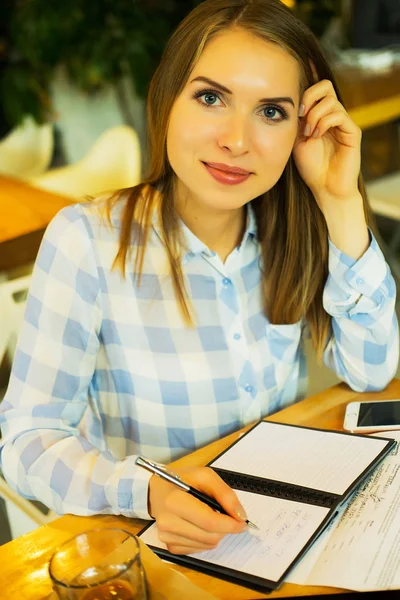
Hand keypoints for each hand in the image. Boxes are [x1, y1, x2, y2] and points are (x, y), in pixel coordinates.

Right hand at [148, 466, 247, 554]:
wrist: (156, 491)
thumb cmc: (182, 480)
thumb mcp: (204, 476)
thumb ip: (225, 494)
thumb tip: (240, 516)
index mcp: (175, 501)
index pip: (209, 522)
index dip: (230, 524)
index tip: (243, 522)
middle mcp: (168, 523)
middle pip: (210, 536)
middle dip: (225, 528)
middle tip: (228, 516)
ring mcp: (167, 538)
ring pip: (207, 545)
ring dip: (217, 534)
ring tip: (211, 517)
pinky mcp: (170, 547)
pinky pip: (199, 549)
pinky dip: (206, 539)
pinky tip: (200, 525)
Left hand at [293, 79, 361, 212]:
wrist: (325, 187)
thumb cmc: (310, 167)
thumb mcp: (296, 140)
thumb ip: (297, 120)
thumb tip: (292, 101)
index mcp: (321, 115)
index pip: (317, 88)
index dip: (304, 94)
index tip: (295, 113)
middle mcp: (334, 116)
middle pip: (326, 85)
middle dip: (309, 97)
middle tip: (301, 116)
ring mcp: (344, 123)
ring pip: (331, 100)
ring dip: (315, 115)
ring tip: (309, 133)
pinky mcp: (353, 132)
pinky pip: (339, 115)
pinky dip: (324, 122)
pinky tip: (316, 136)